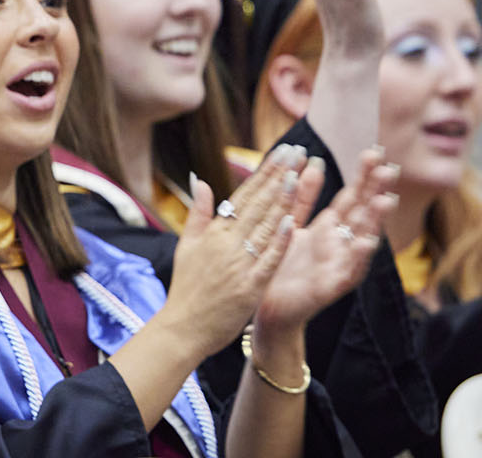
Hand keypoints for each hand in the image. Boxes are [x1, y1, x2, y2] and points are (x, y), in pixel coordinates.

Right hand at [158, 144, 306, 357]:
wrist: (183, 328)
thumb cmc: (186, 289)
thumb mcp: (186, 247)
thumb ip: (198, 214)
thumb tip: (203, 182)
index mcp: (213, 232)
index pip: (244, 194)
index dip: (265, 172)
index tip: (283, 152)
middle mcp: (225, 244)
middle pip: (257, 204)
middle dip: (279, 176)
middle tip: (298, 152)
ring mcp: (238, 264)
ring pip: (264, 227)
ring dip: (281, 200)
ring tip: (298, 175)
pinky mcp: (249, 286)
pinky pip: (267, 260)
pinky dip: (278, 241)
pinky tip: (290, 221)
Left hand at [254, 148, 397, 332]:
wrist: (269, 309)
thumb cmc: (282, 266)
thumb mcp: (291, 224)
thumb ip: (303, 196)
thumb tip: (314, 161)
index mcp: (330, 227)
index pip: (352, 196)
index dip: (364, 175)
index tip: (375, 151)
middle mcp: (341, 244)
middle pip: (363, 213)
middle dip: (376, 191)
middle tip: (389, 169)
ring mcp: (340, 265)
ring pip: (363, 239)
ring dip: (375, 221)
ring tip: (385, 201)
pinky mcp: (331, 287)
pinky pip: (349, 271)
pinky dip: (359, 256)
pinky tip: (367, 242)